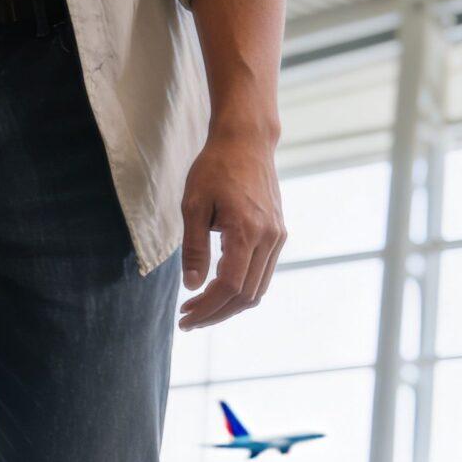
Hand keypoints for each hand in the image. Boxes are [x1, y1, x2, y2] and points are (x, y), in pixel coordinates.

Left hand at [178, 128, 286, 329]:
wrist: (247, 142)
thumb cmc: (215, 168)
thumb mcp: (193, 206)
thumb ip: (193, 249)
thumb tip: (192, 286)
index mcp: (247, 232)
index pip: (229, 287)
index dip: (206, 308)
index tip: (184, 318)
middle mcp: (269, 238)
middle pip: (246, 295)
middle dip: (216, 313)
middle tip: (187, 319)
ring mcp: (277, 237)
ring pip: (258, 288)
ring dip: (228, 305)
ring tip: (198, 308)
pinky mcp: (277, 234)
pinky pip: (262, 273)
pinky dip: (241, 289)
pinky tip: (216, 290)